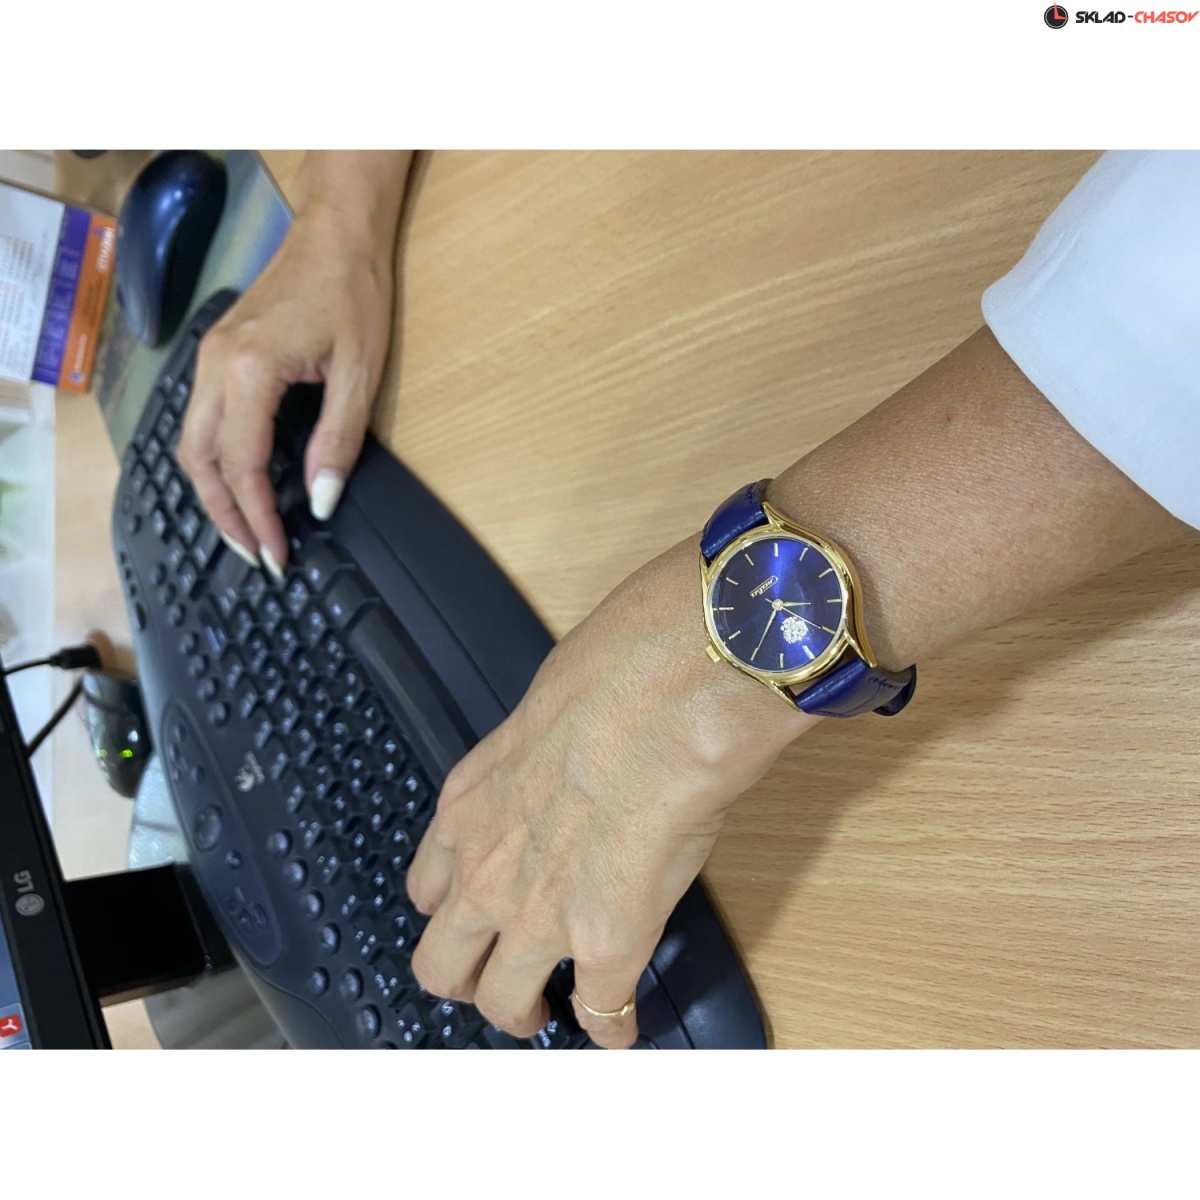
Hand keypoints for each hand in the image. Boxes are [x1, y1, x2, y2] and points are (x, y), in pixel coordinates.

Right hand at [177, 207, 394, 575]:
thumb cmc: (353, 292)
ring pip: (190, 442)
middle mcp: (214, 365)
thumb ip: (338, 443)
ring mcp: (209, 356)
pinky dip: (213, 460)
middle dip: (224, 515)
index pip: (243, 465)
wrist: (337, 232)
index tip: (278, 553)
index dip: (258, 516)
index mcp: (249, 370)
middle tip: (257, 554)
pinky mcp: (217, 353)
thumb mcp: (359, 375)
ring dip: (213, 491)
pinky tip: (238, 481)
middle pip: (199, 461)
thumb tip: (322, 501)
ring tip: (245, 529)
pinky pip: (199, 419)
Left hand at [406, 535, 813, 1046]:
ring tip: (549, 1010)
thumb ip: (546, 753)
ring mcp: (539, 913)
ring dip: (523, 1012)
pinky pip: (601, 1010)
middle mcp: (487, 868)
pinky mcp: (606, 941)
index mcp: (468, 804)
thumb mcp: (549, 706)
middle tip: (497, 979)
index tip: (475, 923)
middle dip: (467, 979)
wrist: (668, 689)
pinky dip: (612, 1025)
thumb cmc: (620, 669)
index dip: (452, 913)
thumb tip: (576, 755)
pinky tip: (623, 1026)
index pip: (429, 886)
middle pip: (441, 962)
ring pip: (500, 1002)